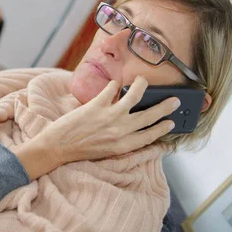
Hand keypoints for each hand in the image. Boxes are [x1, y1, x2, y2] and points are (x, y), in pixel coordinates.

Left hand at [14, 76, 177, 179]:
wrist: (57, 147)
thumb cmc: (80, 150)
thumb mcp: (106, 150)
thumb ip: (121, 140)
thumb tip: (133, 126)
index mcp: (124, 146)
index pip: (150, 136)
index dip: (162, 128)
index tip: (171, 123)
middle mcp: (120, 131)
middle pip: (149, 116)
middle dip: (164, 107)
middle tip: (174, 100)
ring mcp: (109, 117)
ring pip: (134, 96)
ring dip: (141, 86)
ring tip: (142, 80)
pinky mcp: (96, 106)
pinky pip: (111, 90)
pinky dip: (113, 84)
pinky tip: (114, 83)